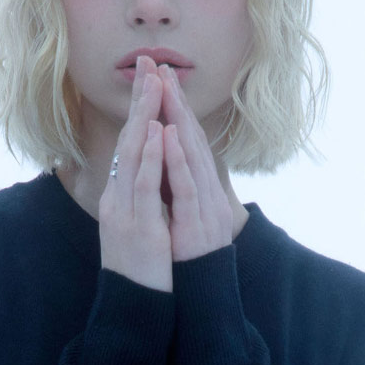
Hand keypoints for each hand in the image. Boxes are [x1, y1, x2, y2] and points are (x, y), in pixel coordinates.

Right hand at [98, 58, 171, 288]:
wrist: (133, 312)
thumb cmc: (143, 272)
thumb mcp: (140, 227)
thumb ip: (142, 199)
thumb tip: (152, 173)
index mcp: (119, 196)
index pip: (129, 142)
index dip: (139, 107)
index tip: (149, 75)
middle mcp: (116, 197)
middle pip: (127, 139)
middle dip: (140, 99)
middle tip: (148, 62)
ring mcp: (123, 210)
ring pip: (133, 155)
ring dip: (143, 116)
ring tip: (153, 84)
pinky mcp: (137, 226)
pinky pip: (142, 184)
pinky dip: (148, 155)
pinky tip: (154, 131)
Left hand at [158, 66, 238, 259]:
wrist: (200, 296)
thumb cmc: (187, 256)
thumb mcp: (180, 214)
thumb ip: (175, 186)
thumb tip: (161, 159)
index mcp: (199, 185)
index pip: (185, 138)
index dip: (173, 106)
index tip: (158, 76)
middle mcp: (206, 188)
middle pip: (191, 138)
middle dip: (175, 101)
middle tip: (161, 68)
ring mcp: (205, 204)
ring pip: (192, 154)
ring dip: (179, 120)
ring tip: (166, 90)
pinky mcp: (198, 222)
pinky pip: (187, 185)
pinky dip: (179, 159)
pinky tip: (170, 136)